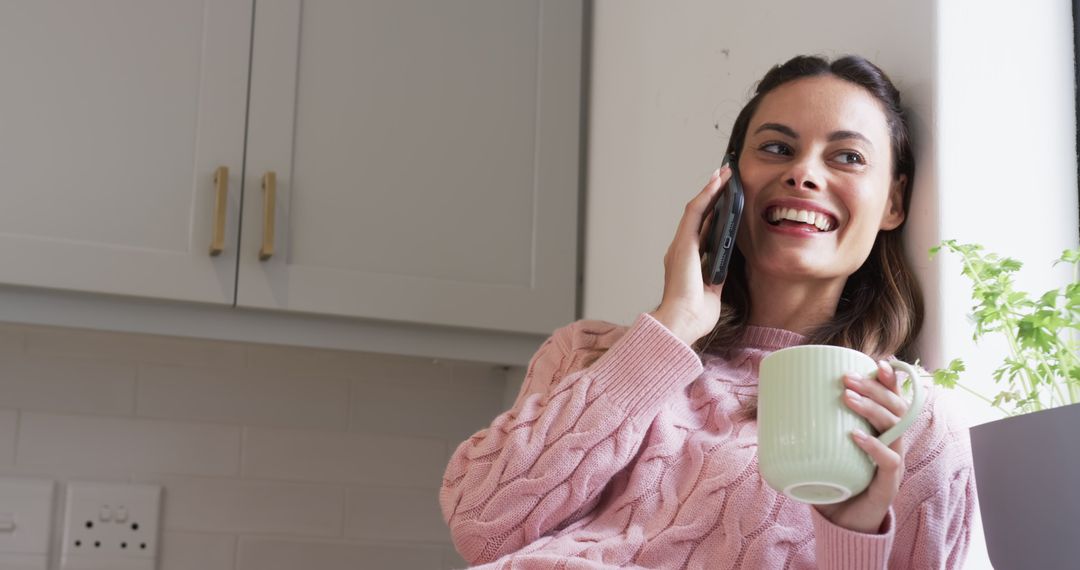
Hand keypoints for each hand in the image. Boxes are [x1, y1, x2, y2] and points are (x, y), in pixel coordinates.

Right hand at [649, 167, 731, 345]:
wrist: (682, 322)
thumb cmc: (694, 316)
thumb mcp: (712, 292)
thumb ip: (716, 277)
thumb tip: (724, 267)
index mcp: (687, 262)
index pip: (703, 231)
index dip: (713, 213)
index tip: (723, 200)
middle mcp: (681, 250)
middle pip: (699, 215)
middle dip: (712, 195)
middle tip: (725, 177)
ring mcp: (680, 244)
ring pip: (697, 209)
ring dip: (711, 189)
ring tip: (724, 173)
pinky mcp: (683, 242)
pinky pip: (696, 212)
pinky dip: (707, 194)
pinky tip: (717, 181)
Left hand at [814, 360, 908, 533]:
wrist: (844, 523)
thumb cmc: (833, 481)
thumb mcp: (823, 449)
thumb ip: (808, 430)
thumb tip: (769, 408)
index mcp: (882, 431)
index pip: (894, 400)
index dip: (891, 380)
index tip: (878, 362)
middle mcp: (894, 443)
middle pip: (897, 408)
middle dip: (874, 389)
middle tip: (846, 379)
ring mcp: (895, 463)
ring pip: (895, 429)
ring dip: (872, 409)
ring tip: (848, 398)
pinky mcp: (888, 485)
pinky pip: (888, 461)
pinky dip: (873, 446)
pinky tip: (856, 436)